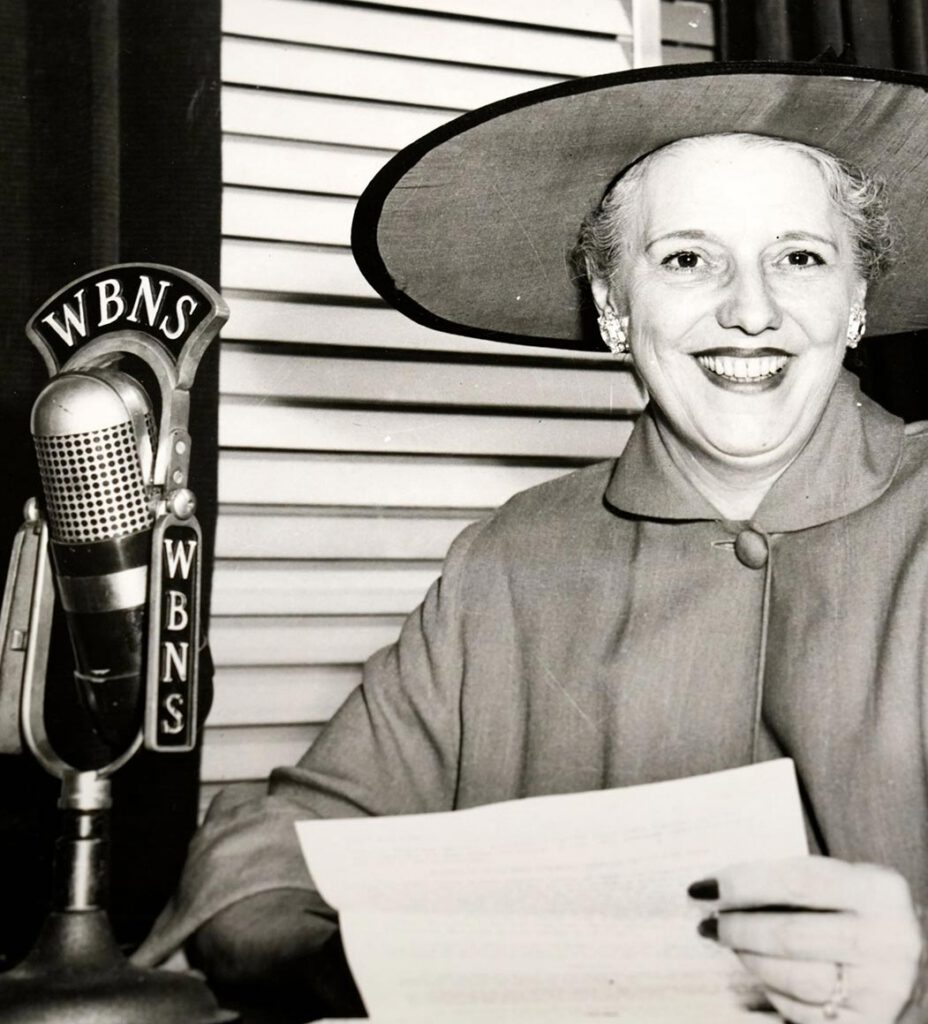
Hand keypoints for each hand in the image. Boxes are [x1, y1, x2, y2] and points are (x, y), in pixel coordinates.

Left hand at [689, 857, 922, 1023]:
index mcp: (879, 891)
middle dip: (737, 929)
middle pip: (791, 936)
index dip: (744, 885)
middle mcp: (889, 941)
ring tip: (728, 944)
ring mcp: (884, 991)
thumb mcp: (845, 886)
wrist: (922, 966)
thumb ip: (796, 884)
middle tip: (705, 922)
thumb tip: (720, 891)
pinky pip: (805, 1014)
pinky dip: (773, 994)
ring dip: (749, 960)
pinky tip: (758, 978)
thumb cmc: (860, 914)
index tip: (704, 888)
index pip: (798, 882)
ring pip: (795, 978)